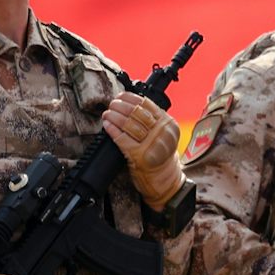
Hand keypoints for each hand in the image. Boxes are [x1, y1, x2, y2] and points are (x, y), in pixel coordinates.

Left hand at [103, 92, 184, 208]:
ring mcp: (151, 144)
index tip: (121, 96)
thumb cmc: (159, 154)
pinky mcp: (140, 155)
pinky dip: (112, 130)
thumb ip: (153, 119)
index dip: (131, 98)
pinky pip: (123, 139)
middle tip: (112, 104)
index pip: (147, 105)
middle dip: (121, 106)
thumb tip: (128, 103)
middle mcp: (162, 132)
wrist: (163, 178)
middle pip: (137, 113)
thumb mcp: (162, 133)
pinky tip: (107, 125)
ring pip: (129, 124)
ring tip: (107, 113)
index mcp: (168, 123)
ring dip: (114, 116)